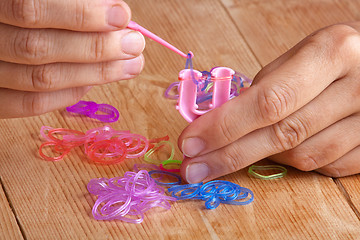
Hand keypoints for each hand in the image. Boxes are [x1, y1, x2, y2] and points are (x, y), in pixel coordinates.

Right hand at [0, 0, 144, 117]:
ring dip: (93, 74)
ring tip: (129, 65)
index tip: (121, 15)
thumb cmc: (32, 9)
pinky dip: (68, 94)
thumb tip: (116, 13)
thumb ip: (75, 2)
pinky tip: (93, 81)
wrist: (4, 24)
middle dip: (95, 48)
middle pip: (38, 49)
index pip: (30, 9)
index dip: (80, 15)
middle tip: (134, 45)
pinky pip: (29, 104)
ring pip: (39, 80)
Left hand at [179, 22, 359, 182]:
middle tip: (194, 168)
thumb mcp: (299, 57)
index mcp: (331, 52)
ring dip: (266, 155)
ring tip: (249, 144)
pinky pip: (326, 167)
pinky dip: (297, 161)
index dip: (225, 126)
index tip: (190, 143)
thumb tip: (219, 124)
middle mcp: (359, 86)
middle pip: (282, 133)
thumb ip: (264, 89)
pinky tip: (283, 149)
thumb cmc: (332, 58)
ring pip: (303, 156)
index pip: (269, 100)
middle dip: (230, 154)